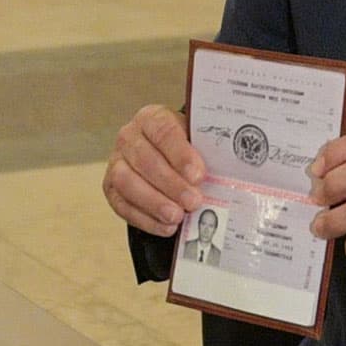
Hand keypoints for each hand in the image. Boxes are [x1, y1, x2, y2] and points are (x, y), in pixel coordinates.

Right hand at [102, 104, 205, 235]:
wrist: (164, 157)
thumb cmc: (185, 149)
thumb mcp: (197, 140)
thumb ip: (209, 151)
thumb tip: (234, 169)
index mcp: (151, 118)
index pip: (163, 131)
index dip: (180, 154)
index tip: (198, 174)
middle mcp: (129, 137)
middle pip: (145, 160)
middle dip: (171, 184)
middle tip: (193, 201)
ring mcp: (116, 163)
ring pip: (127, 182)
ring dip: (154, 202)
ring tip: (177, 216)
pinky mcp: (111, 188)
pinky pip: (122, 205)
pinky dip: (145, 219)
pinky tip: (166, 227)